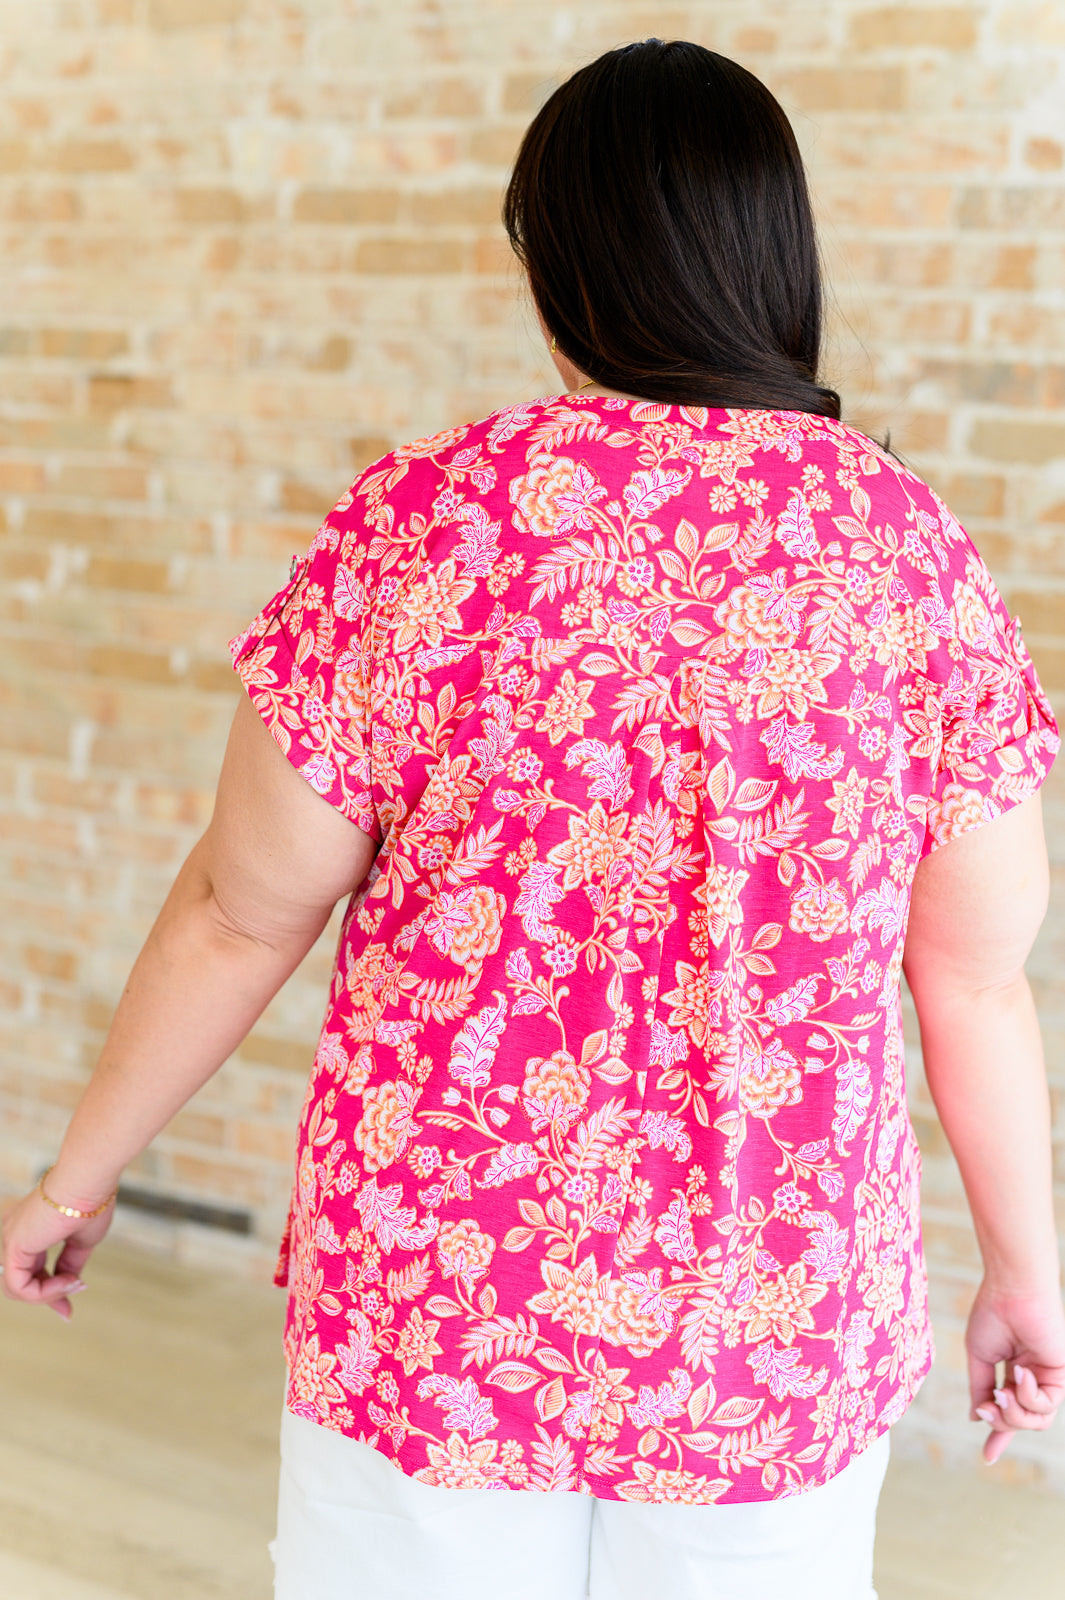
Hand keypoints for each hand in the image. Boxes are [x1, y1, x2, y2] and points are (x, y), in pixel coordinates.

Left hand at [1, 1179, 114, 1320]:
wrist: (88, 1182)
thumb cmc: (90, 1202)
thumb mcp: (81, 1241)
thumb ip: (69, 1264)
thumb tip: (69, 1284)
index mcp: (29, 1230)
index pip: (30, 1270)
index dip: (49, 1292)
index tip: (68, 1310)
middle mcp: (14, 1234)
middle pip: (21, 1282)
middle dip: (46, 1299)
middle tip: (68, 1310)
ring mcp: (10, 1240)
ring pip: (17, 1289)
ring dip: (49, 1295)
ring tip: (75, 1284)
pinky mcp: (12, 1247)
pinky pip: (20, 1287)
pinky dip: (44, 1293)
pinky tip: (68, 1282)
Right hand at [966, 1276, 1064, 1463]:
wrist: (1010, 1290)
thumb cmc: (993, 1315)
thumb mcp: (979, 1357)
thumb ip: (979, 1389)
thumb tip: (977, 1417)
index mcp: (1014, 1372)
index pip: (1009, 1410)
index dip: (999, 1434)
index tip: (988, 1457)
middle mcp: (1034, 1378)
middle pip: (1023, 1421)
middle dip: (1003, 1423)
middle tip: (987, 1408)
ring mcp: (1048, 1377)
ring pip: (1037, 1421)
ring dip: (1014, 1414)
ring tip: (1001, 1393)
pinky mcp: (1062, 1374)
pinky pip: (1046, 1404)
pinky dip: (1028, 1395)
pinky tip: (1019, 1372)